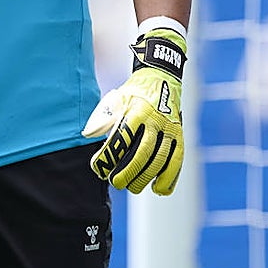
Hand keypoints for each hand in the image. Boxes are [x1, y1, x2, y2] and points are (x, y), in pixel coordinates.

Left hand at [82, 26, 185, 194]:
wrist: (162, 78)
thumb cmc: (132, 93)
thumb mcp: (116, 99)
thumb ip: (104, 118)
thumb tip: (87, 134)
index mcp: (136, 110)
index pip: (121, 137)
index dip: (109, 156)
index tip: (98, 168)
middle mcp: (155, 119)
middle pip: (143, 152)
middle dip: (128, 172)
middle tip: (116, 183)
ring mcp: (170, 128)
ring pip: (160, 159)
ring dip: (146, 177)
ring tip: (133, 188)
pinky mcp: (180, 135)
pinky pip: (177, 160)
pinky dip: (169, 177)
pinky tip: (159, 190)